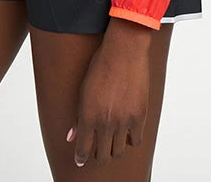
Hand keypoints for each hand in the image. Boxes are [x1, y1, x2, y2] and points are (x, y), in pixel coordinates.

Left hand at [66, 25, 151, 166]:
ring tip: (113, 141)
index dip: (81, 157)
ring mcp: (123, 121)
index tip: (80, 160)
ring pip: (119, 152)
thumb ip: (78, 117)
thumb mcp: (83, 90)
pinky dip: (131, 139)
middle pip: (102, 156)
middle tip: (99, 149)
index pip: (83, 149)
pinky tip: (127, 132)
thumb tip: (70, 137)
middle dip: (99, 155)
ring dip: (114, 149)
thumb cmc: (101, 66)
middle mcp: (105, 122)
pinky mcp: (140, 116)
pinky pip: (136, 141)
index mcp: (88, 116)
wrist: (124, 50)